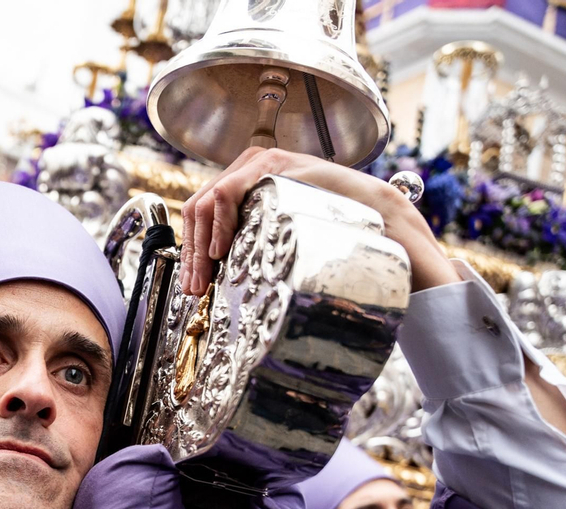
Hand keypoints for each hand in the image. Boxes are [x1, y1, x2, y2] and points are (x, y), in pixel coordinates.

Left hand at [177, 147, 460, 296]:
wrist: (373, 217)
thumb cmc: (330, 233)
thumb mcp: (278, 240)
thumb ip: (249, 246)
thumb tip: (215, 277)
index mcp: (245, 185)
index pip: (201, 216)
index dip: (191, 252)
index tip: (193, 285)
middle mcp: (247, 168)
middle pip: (198, 209)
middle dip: (192, 254)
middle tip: (196, 288)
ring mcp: (258, 163)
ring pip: (206, 202)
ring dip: (200, 244)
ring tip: (207, 275)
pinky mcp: (271, 165)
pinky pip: (226, 191)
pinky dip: (218, 223)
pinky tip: (221, 250)